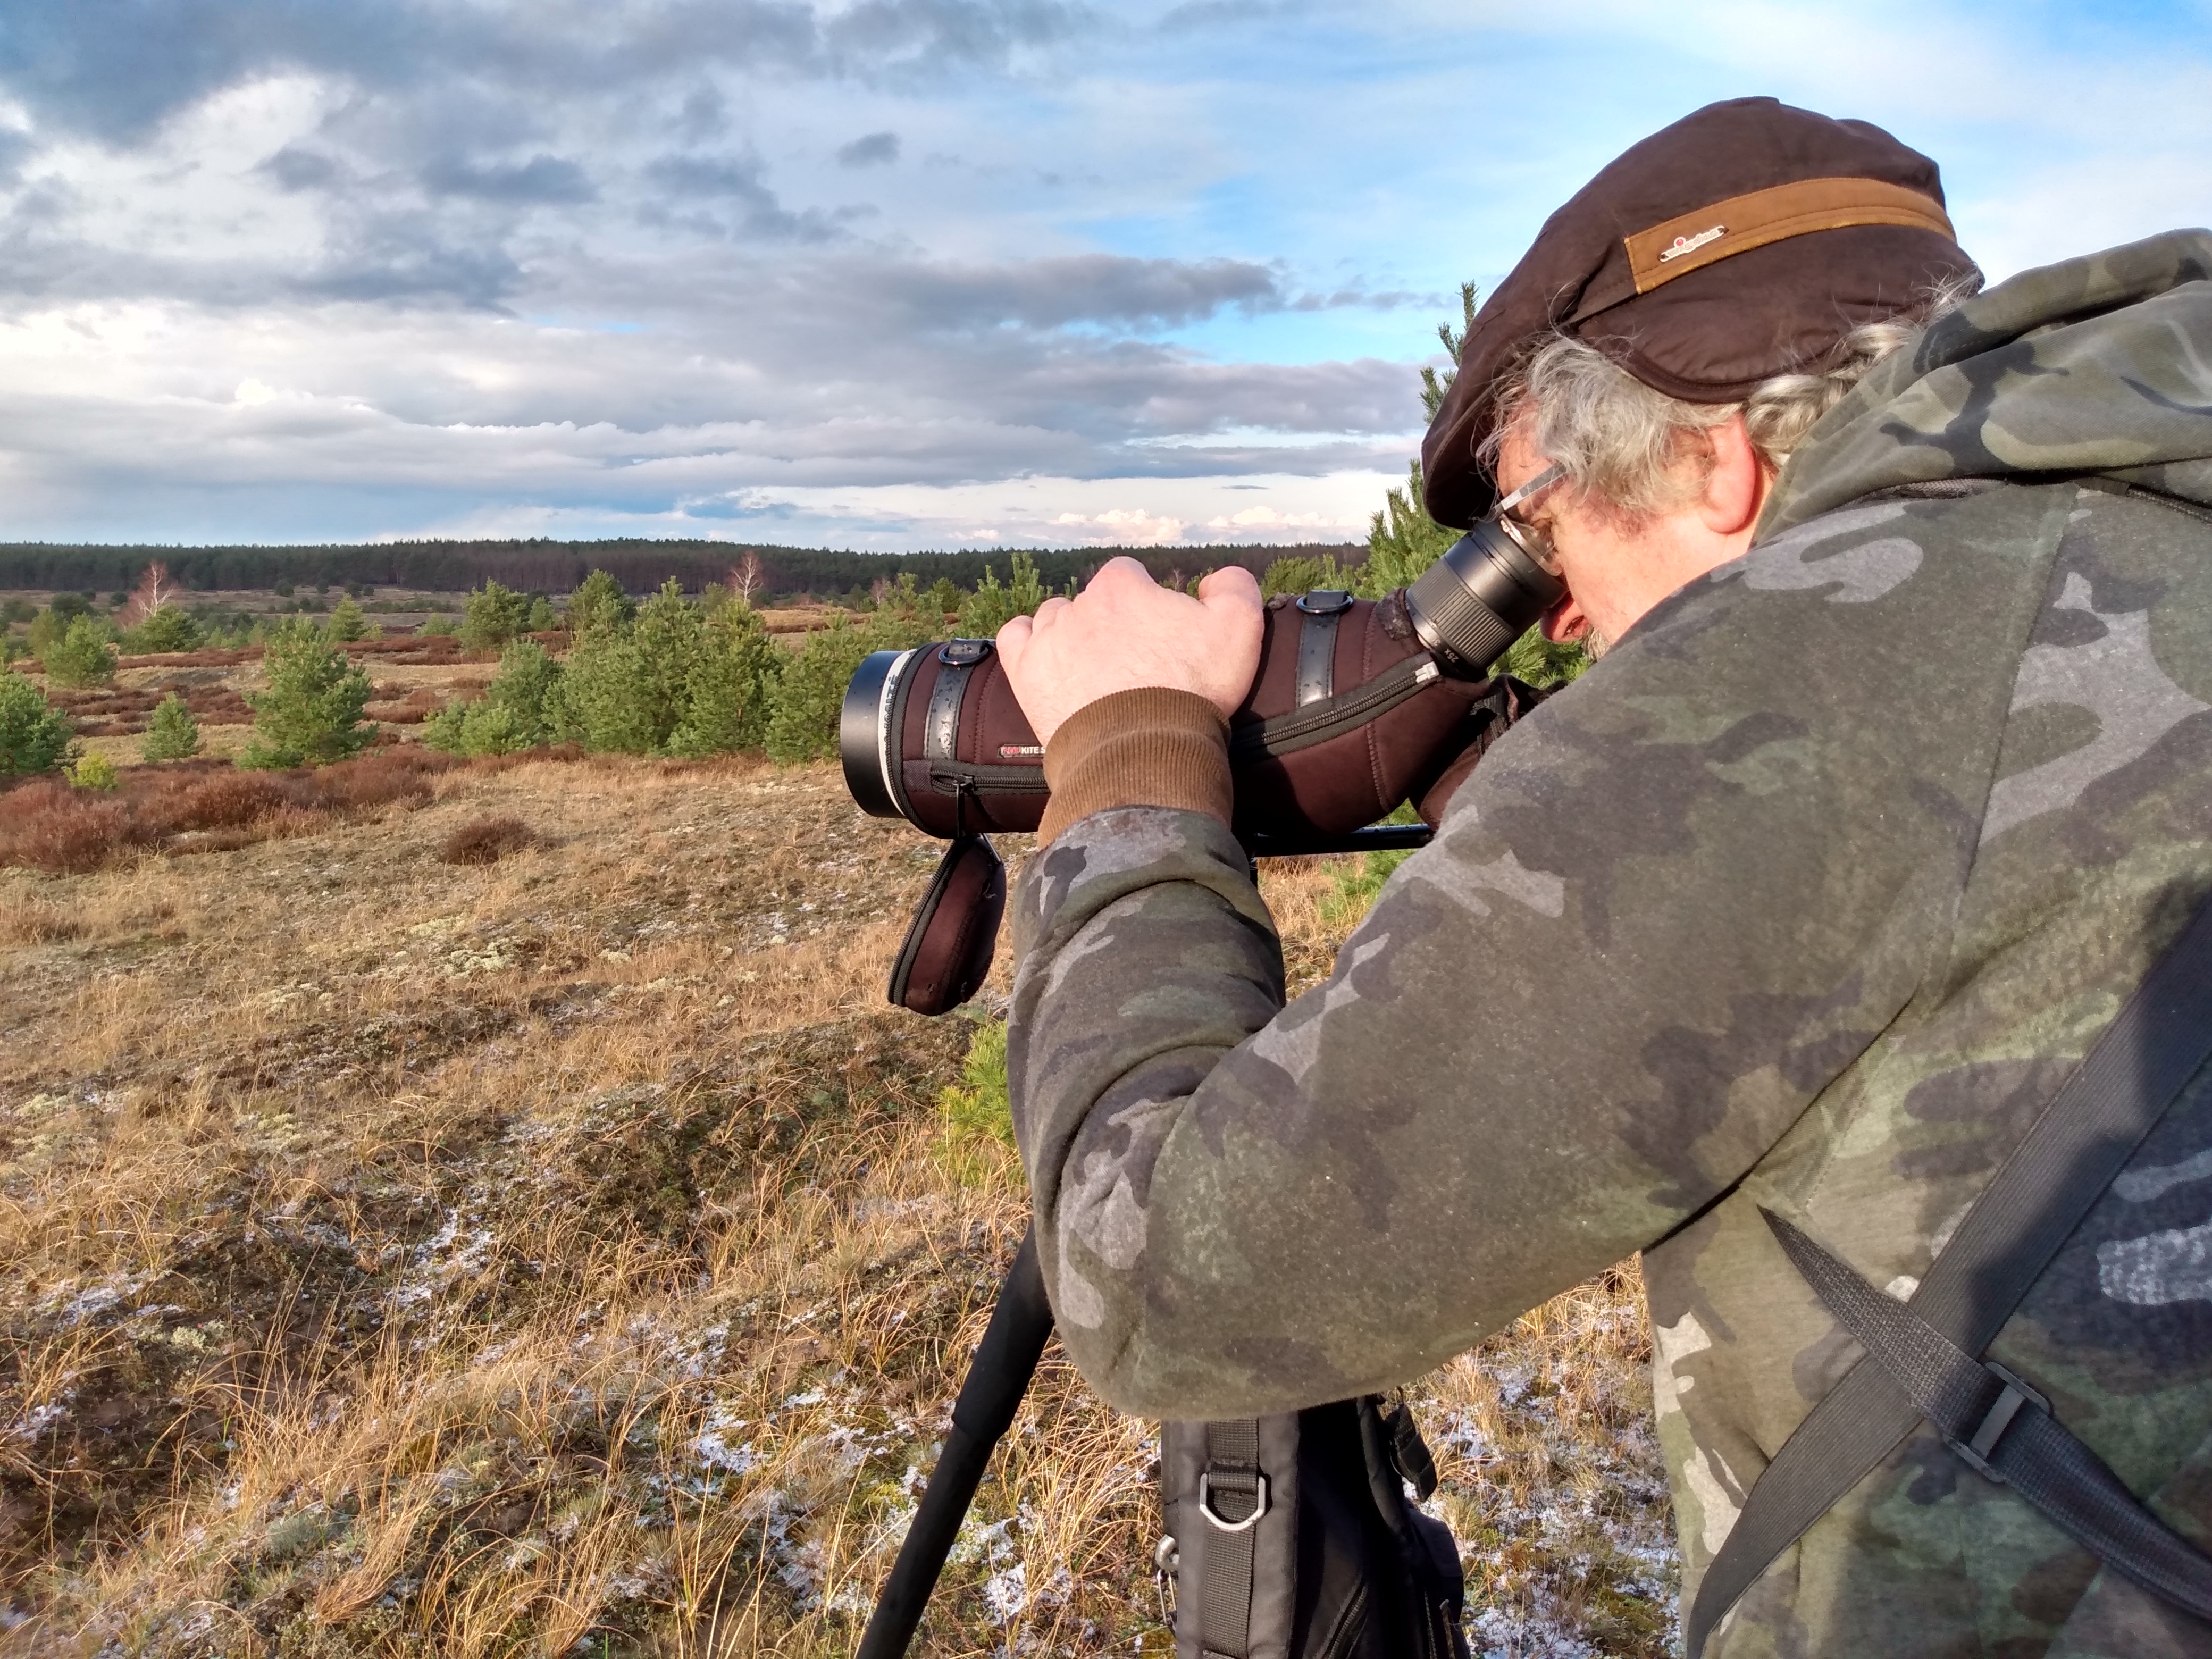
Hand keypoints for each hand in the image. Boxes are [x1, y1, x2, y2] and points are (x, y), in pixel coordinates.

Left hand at [996, 557, 1264, 746]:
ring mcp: (1048, 638)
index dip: (1146, 601)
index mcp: (1123, 586)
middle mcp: (1079, 604)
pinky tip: (1044, 654)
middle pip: (1093, 600)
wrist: (1143, 752)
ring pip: (1055, 617)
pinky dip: (1027, 640)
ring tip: (1096, 667)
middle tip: (1135, 661)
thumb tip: (1217, 579)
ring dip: (1072, 633)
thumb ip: (1235, 586)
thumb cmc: (1193, 689)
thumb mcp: (1240, 628)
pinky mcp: (1027, 673)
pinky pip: (1014, 637)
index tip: (1159, 633)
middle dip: (1111, 621)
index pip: (1130, 575)